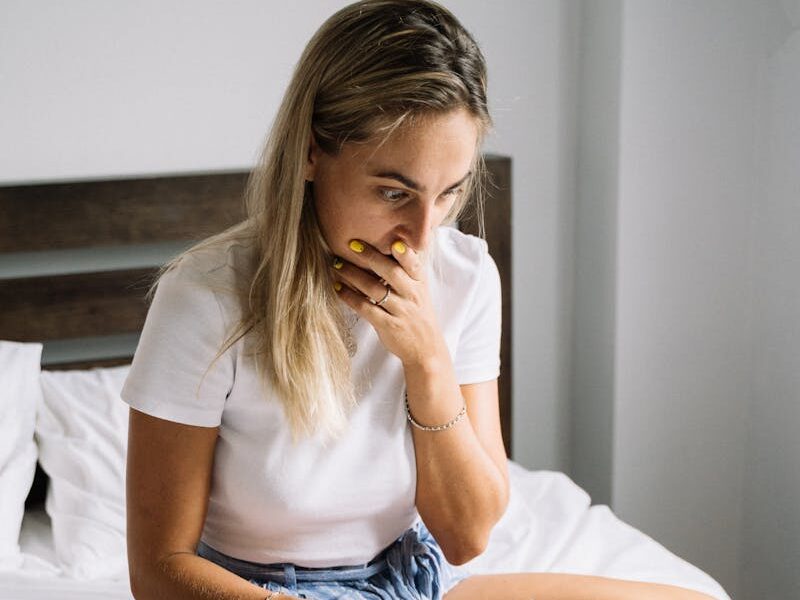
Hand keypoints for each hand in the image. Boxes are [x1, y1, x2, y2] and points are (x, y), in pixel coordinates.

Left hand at [332, 239, 446, 367]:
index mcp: (420, 283)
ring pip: (375, 290)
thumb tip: (394, 242)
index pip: (413, 265)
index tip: (393, 242)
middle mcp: (412, 296)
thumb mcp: (420, 290)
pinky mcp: (389, 326)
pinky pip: (366, 309)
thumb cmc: (418, 313)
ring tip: (337, 264)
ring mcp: (401, 311)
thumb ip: (408, 270)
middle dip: (370, 257)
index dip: (404, 253)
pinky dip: (350, 297)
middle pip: (391, 273)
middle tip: (351, 244)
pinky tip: (337, 288)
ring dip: (353, 275)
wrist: (426, 348)